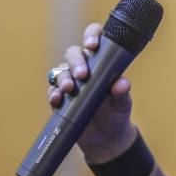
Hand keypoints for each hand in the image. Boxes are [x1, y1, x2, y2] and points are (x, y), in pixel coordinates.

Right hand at [47, 22, 136, 161]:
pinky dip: (53, 93)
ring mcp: (70, 83)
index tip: (92, 45)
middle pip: (73, 54)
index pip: (95, 41)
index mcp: (102, 64)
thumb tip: (122, 83)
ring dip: (63, 77)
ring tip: (69, 89)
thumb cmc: (117, 115)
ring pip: (60, 71)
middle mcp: (84, 69)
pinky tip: (58, 99)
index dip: (92, 36)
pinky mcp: (60, 98)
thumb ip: (122, 94)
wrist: (106, 139)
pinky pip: (52, 90)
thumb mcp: (123, 105)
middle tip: (82, 75)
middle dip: (76, 61)